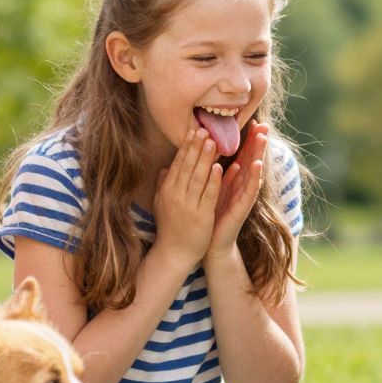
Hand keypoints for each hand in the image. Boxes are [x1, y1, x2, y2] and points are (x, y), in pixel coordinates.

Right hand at [151, 126, 222, 276]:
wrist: (174, 253)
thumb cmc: (170, 227)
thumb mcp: (162, 203)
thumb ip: (163, 184)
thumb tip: (164, 168)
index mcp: (167, 190)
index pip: (178, 164)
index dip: (186, 147)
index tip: (193, 131)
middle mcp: (175, 195)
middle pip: (187, 166)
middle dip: (196, 147)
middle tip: (204, 129)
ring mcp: (187, 206)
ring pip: (197, 177)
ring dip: (205, 158)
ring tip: (212, 141)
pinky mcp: (200, 216)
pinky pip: (207, 195)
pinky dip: (213, 180)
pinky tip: (219, 168)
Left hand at [206, 121, 269, 273]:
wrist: (210, 242)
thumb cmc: (210, 215)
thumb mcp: (211, 188)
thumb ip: (215, 172)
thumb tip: (213, 154)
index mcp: (232, 180)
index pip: (241, 155)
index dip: (246, 139)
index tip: (251, 120)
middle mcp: (241, 186)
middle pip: (251, 158)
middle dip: (257, 141)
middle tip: (263, 123)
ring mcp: (244, 196)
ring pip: (253, 171)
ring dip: (259, 154)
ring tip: (263, 137)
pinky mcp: (242, 208)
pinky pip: (249, 189)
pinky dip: (254, 176)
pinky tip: (257, 164)